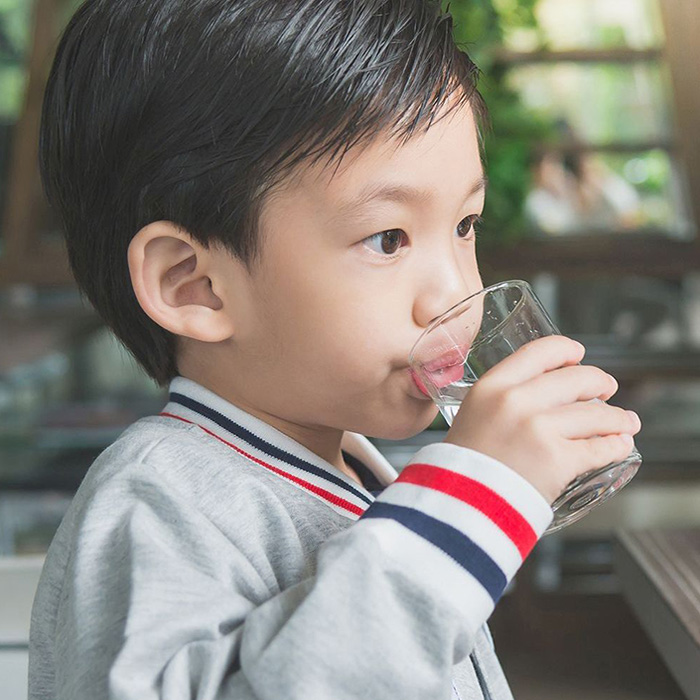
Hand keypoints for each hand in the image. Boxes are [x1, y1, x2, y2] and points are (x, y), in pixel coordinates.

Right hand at [443, 335, 641, 503]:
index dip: (567, 350)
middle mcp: (515, 401)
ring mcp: (538, 430)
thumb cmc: (463, 466)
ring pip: (596, 414)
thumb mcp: (474, 414)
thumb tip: (545, 391)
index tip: (578, 355)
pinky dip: (616, 446)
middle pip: (577, 379)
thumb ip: (504, 398)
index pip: (541, 351)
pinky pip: (600, 447)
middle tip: (606, 389)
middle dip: (600, 383)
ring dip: (618, 418)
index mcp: (492, 386)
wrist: (459, 505)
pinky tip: (620, 445)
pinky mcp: (558, 460)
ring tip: (625, 422)